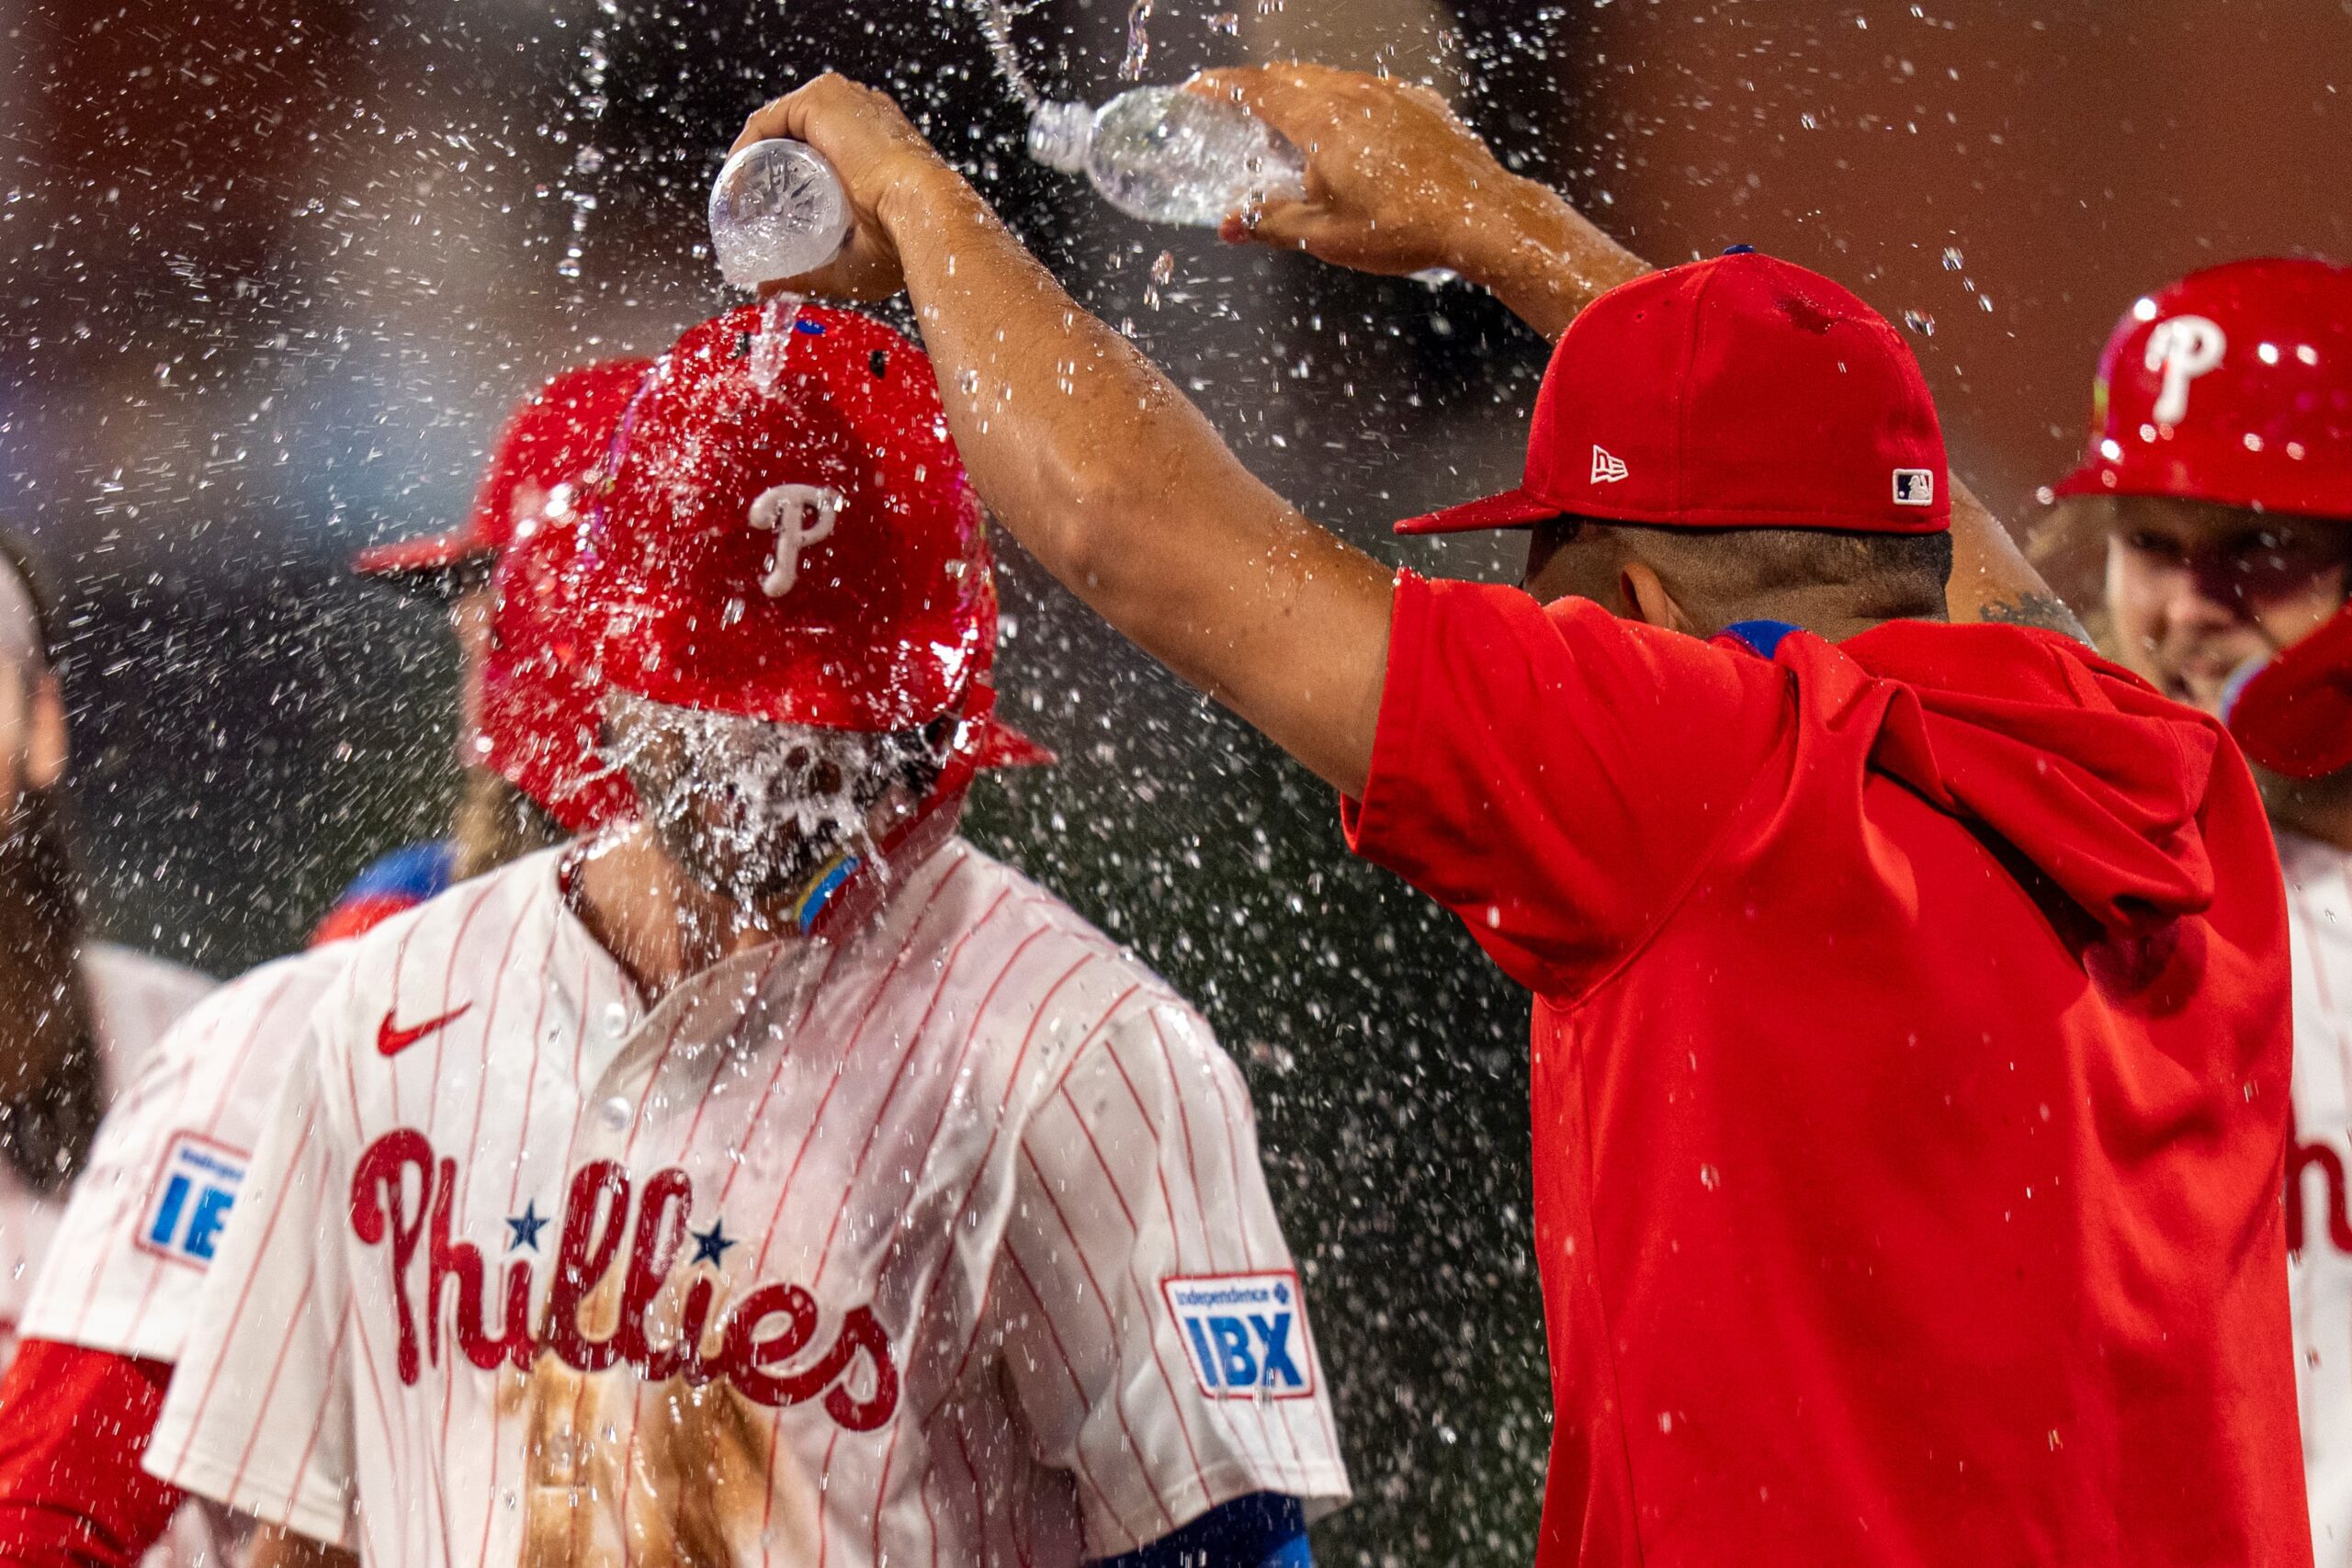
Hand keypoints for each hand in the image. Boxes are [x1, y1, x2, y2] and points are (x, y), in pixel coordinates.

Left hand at [732, 74, 970, 301]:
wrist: (922, 213)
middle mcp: (862, 115)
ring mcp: (844, 102)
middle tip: (749, 209)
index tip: (769, 212)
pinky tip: (736, 180)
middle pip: (798, 137)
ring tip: (737, 197)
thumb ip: (808, 275)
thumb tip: (767, 289)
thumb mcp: (848, 262)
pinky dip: (745, 148)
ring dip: (752, 160)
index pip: (824, 152)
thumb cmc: (902, 241)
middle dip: (768, 172)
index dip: (791, 181)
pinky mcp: (823, 99)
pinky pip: (767, 120)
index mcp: (879, 146)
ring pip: (779, 126)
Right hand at [1189, 63, 1536, 279]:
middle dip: (1257, 90)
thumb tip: (1231, 225)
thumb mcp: (1323, 235)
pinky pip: (1371, 92)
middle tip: (1237, 111)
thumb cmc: (1404, 226)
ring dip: (1302, 97)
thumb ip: (1270, 222)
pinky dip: (1346, 106)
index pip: (1255, 88)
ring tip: (1291, 127)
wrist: (1480, 218)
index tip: (1197, 90)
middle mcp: (1354, 93)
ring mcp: (1391, 93)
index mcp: (1320, 119)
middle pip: (1290, 77)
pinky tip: (1350, 137)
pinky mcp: (1420, 103)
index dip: (1220, 88)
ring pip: (1332, 80)